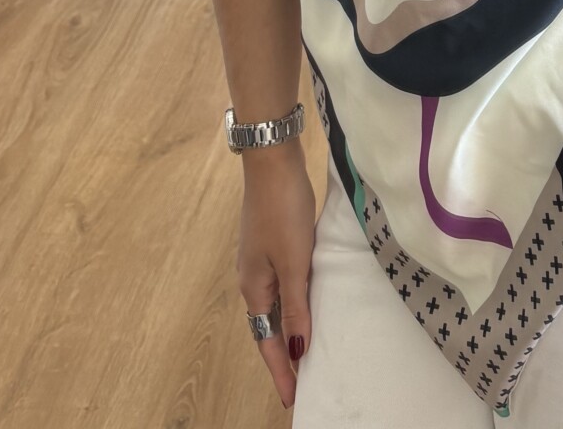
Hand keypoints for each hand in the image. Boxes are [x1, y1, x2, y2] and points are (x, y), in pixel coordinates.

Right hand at [236, 143, 315, 409]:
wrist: (272, 163)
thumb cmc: (282, 210)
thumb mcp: (294, 260)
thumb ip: (296, 303)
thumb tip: (296, 347)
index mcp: (254, 288)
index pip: (268, 340)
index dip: (281, 369)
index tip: (292, 397)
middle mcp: (253, 278)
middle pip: (269, 326)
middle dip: (283, 355)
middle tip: (302, 381)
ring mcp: (261, 260)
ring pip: (277, 304)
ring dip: (289, 328)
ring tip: (307, 348)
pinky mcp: (273, 242)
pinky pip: (284, 284)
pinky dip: (295, 301)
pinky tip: (309, 301)